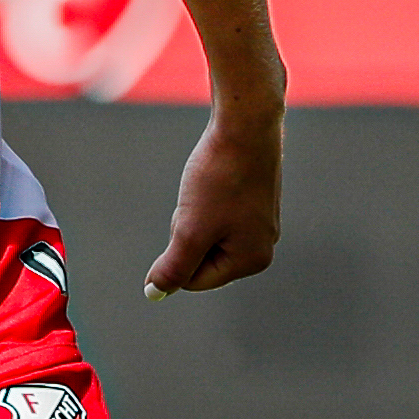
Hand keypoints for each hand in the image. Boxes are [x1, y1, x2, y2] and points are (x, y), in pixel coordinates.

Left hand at [144, 109, 280, 297]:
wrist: (245, 124)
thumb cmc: (219, 177)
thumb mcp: (190, 229)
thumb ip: (173, 268)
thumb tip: (155, 293)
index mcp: (252, 261)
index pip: (195, 279)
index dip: (177, 251)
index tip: (190, 218)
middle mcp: (262, 246)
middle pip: (201, 256)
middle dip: (187, 231)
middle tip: (200, 199)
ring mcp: (260, 222)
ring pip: (205, 232)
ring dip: (194, 213)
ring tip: (209, 186)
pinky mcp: (254, 200)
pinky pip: (216, 212)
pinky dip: (205, 197)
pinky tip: (216, 177)